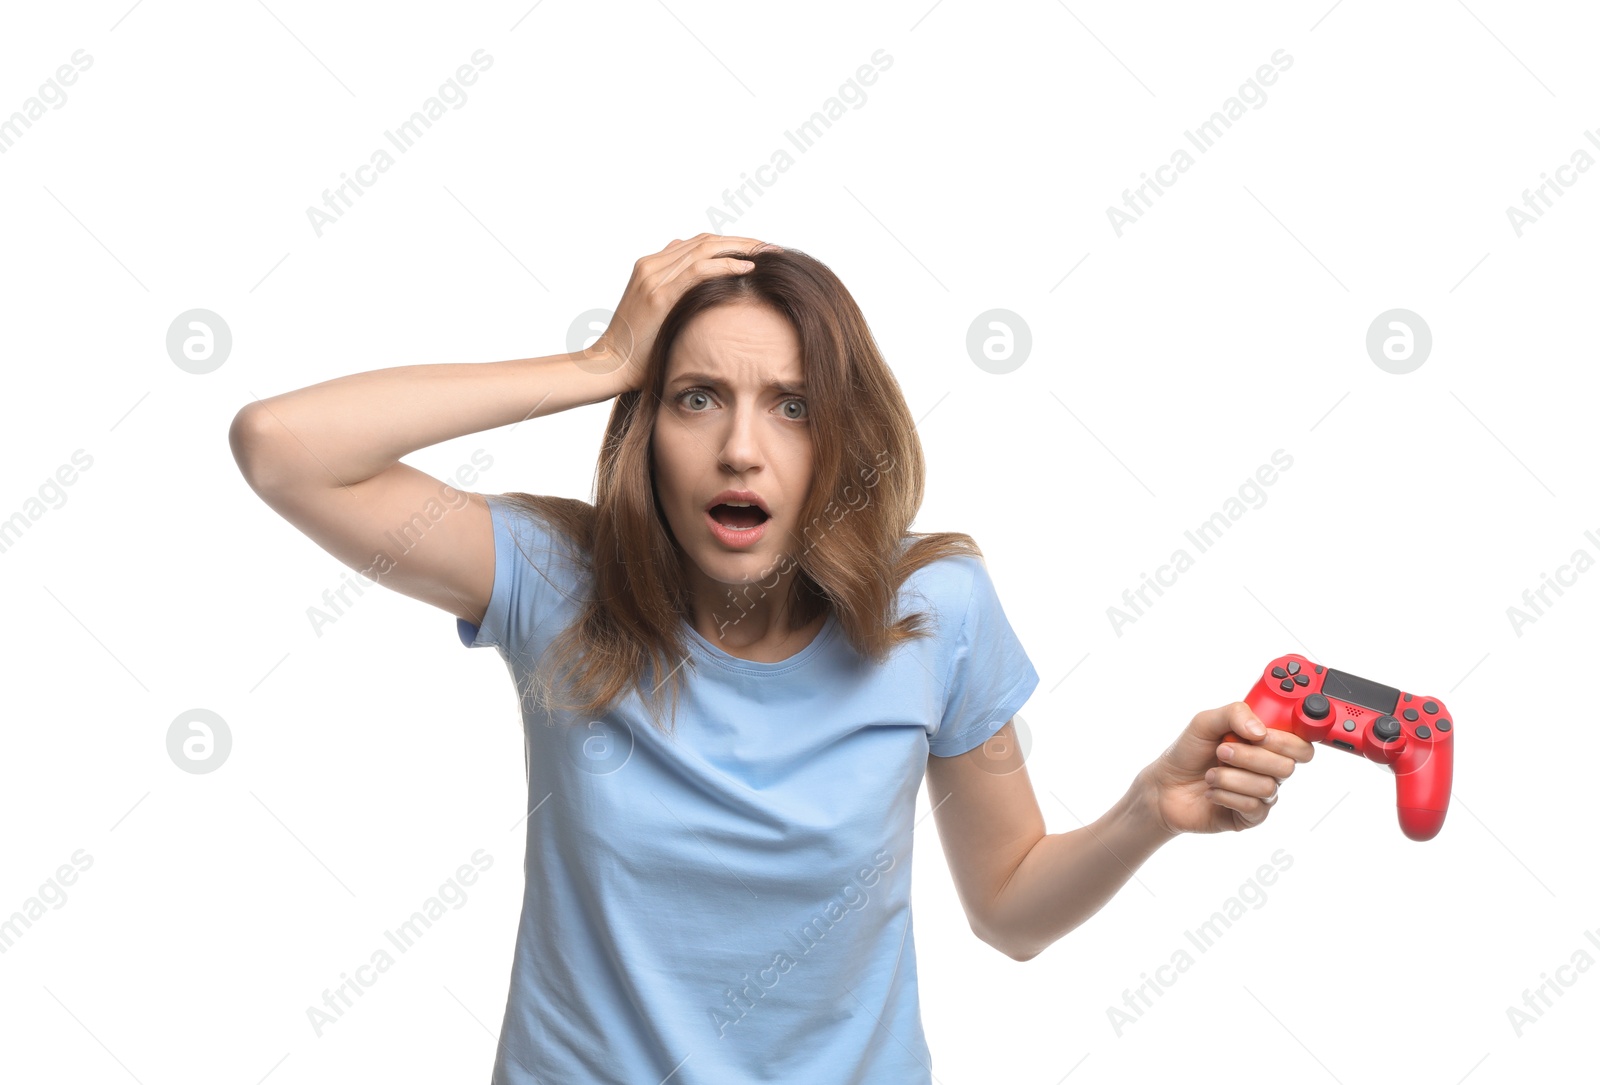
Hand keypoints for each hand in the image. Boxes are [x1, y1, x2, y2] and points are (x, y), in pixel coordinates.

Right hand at [594, 233, 779, 390]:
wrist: (610, 364)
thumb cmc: (636, 348)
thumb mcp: (656, 315)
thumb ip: (673, 295)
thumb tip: (698, 286)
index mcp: (651, 266)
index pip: (697, 244)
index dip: (729, 243)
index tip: (757, 250)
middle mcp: (651, 265)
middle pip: (705, 240)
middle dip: (741, 241)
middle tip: (770, 247)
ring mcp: (653, 276)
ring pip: (705, 248)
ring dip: (740, 247)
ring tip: (767, 252)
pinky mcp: (658, 293)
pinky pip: (698, 269)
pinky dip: (726, 264)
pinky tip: (749, 267)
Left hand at [1140, 702, 1314, 834]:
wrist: (1164, 786)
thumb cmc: (1188, 753)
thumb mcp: (1205, 722)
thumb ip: (1234, 713)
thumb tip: (1261, 731)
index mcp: (1265, 743)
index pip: (1300, 744)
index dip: (1288, 740)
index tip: (1263, 735)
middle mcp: (1268, 768)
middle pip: (1288, 765)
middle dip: (1250, 756)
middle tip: (1221, 750)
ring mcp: (1261, 794)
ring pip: (1267, 786)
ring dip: (1231, 777)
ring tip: (1210, 774)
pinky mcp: (1250, 817)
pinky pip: (1253, 807)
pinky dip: (1226, 795)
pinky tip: (1211, 792)